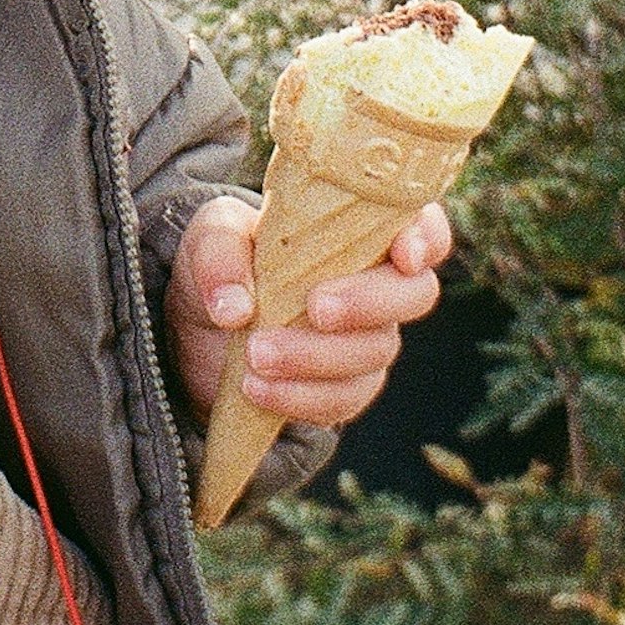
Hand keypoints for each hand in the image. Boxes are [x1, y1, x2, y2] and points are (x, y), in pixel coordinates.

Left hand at [168, 193, 452, 432]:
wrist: (198, 325)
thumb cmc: (224, 260)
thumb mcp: (211, 236)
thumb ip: (220, 253)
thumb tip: (235, 308)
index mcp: (359, 229)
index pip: (421, 225)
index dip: (426, 238)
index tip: (402, 255)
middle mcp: (376, 282)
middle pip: (414, 294)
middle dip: (368, 303)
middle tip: (316, 307)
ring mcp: (365, 339)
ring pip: (374, 353)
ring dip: (317, 356)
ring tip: (256, 354)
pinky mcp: (341, 388)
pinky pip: (342, 400)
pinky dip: (300, 398)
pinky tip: (256, 389)